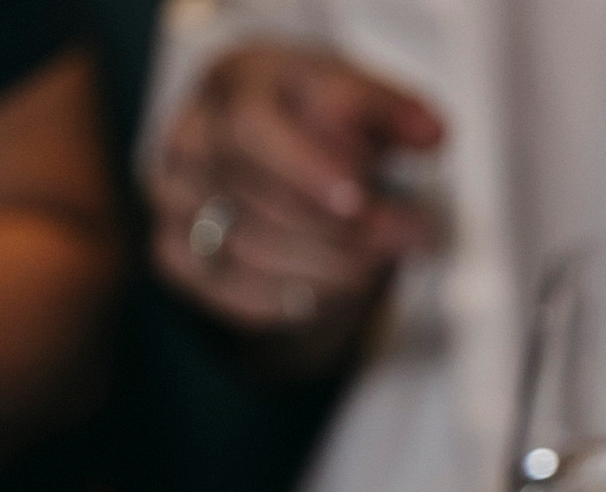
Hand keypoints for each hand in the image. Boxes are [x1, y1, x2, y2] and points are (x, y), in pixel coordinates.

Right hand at [151, 43, 441, 362]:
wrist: (271, 158)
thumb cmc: (313, 119)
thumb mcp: (354, 97)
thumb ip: (389, 112)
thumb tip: (431, 136)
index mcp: (232, 79)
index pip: (253, 128)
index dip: (304, 168)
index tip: (360, 197)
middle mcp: (190, 136)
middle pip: (254, 196)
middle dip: (339, 226)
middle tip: (410, 234)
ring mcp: (173, 199)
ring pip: (247, 250)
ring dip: (327, 266)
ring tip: (381, 262)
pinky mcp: (173, 255)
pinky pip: (233, 292)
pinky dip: (292, 298)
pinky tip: (336, 287)